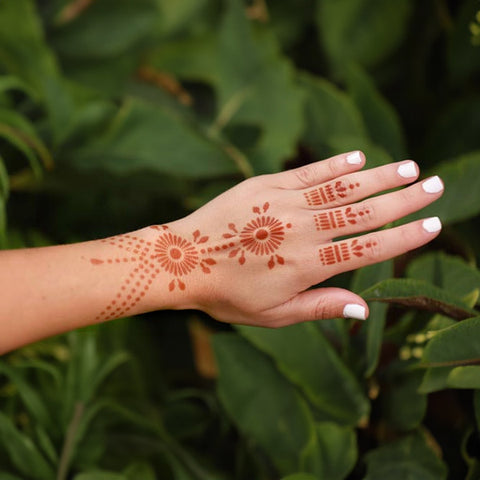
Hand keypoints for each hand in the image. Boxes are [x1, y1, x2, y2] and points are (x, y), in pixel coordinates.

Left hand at [154, 151, 443, 326]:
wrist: (182, 262)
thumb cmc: (226, 294)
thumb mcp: (272, 315)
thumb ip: (319, 307)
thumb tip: (363, 308)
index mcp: (308, 265)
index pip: (369, 248)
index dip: (404, 237)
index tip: (432, 224)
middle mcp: (302, 230)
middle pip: (365, 213)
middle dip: (404, 199)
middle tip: (435, 185)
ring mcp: (284, 203)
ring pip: (342, 187)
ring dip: (378, 176)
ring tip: (409, 167)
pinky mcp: (266, 184)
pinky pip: (308, 172)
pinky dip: (335, 164)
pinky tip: (358, 158)